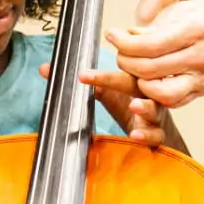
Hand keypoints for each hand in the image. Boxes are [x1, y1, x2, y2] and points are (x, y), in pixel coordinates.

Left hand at [38, 63, 169, 147]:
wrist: (156, 130)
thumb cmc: (130, 105)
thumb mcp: (107, 92)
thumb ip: (83, 82)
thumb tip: (45, 68)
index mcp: (133, 82)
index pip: (120, 74)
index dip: (103, 76)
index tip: (82, 76)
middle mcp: (147, 95)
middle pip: (141, 85)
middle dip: (127, 82)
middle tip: (109, 81)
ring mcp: (155, 116)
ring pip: (154, 109)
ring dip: (145, 107)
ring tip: (134, 107)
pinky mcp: (158, 135)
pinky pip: (156, 135)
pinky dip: (147, 135)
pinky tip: (135, 135)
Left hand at [107, 0, 203, 107]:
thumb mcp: (193, 10)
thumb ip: (162, 24)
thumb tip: (132, 34)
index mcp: (196, 30)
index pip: (149, 44)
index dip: (124, 42)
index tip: (112, 35)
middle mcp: (199, 56)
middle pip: (150, 69)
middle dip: (126, 62)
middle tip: (119, 53)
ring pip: (162, 93)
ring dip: (140, 84)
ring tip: (135, 71)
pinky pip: (177, 100)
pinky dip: (157, 95)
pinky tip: (149, 84)